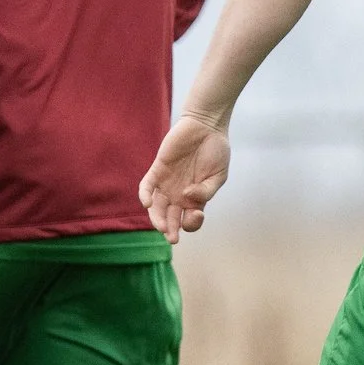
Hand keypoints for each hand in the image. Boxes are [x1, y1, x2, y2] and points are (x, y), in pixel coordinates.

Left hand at [140, 114, 230, 241]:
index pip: (189, 220)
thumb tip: (189, 198)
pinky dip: (145, 194)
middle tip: (172, 238)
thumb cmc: (216, 150)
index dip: (192, 223)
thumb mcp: (218, 175)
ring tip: (161, 227)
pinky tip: (147, 203)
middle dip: (171, 230)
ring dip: (157, 218)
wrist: (207, 126)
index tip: (197, 214)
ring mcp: (167, 183)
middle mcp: (179, 194)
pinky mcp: (158, 169)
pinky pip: (147, 185)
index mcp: (195, 198)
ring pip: (157, 207)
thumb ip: (206, 190)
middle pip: (171, 218)